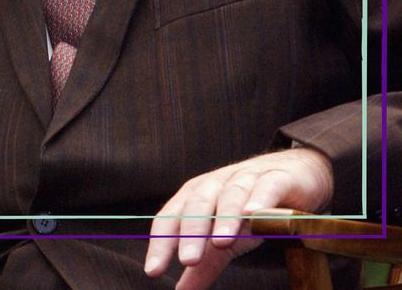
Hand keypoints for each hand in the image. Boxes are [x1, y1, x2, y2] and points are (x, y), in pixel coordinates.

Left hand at [144, 147, 333, 289]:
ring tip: (221, 242)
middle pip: (197, 205)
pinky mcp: (277, 179)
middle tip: (188, 260)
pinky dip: (260, 199)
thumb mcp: (226, 237)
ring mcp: (245, 179)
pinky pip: (267, 187)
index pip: (171, 218)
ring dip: (225, 218)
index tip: (153, 270)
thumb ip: (205, 263)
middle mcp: (215, 184)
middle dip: (191, 232)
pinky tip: (255, 213)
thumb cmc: (250, 208)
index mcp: (195, 197)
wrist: (292, 174)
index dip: (160, 243)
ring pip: (230, 196)